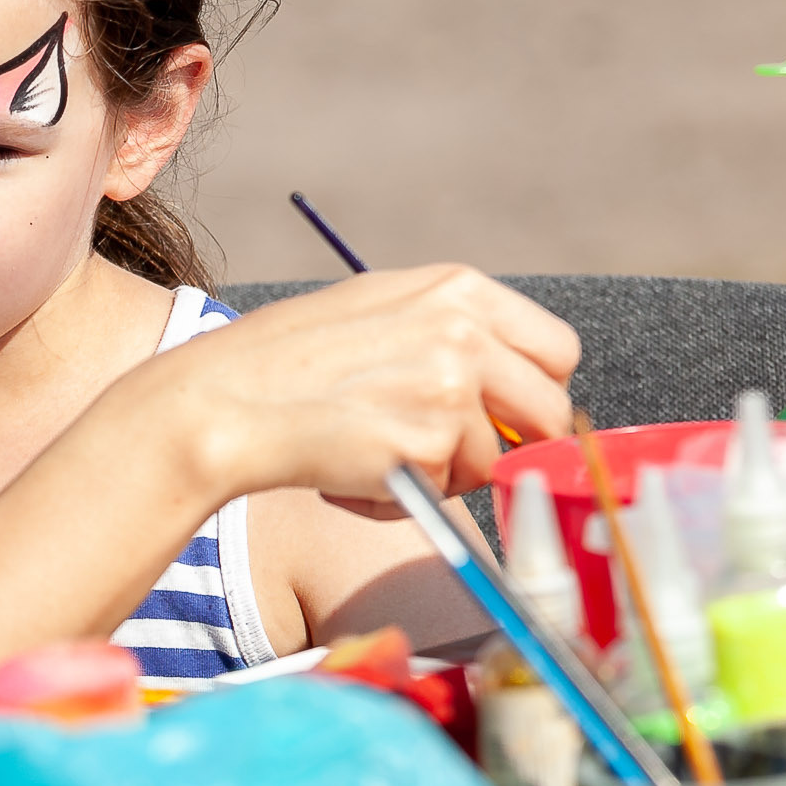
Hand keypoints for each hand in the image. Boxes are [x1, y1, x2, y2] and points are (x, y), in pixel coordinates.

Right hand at [165, 266, 579, 519]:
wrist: (229, 397)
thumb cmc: (291, 358)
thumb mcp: (381, 309)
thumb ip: (452, 332)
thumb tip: (511, 384)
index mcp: (459, 289)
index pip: (556, 349)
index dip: (537, 391)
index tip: (509, 416)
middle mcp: (464, 332)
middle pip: (551, 412)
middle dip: (518, 445)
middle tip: (460, 455)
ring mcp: (450, 389)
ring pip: (494, 462)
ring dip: (444, 475)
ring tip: (375, 453)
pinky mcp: (428, 446)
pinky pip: (445, 494)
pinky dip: (405, 496)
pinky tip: (353, 470)